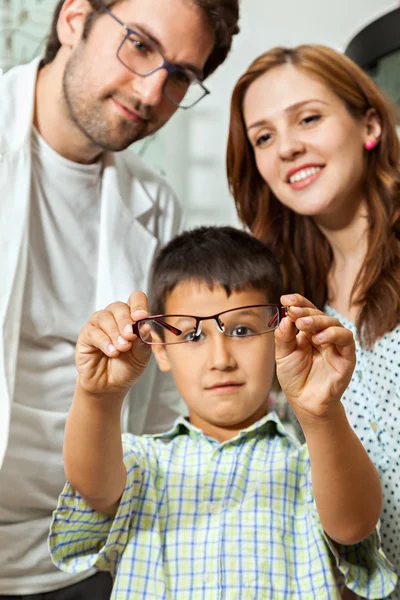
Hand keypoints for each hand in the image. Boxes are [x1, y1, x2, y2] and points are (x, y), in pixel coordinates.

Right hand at [75, 291, 151, 396]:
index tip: (141, 316)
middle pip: (119, 307)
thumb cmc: (127, 367)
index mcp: (131, 317)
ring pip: (104, 317)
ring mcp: (99, 325)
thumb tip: (145, 326)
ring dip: (115, 332)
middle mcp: (114, 317)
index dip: (138, 304)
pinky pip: (93, 332)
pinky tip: (111, 352)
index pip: (135, 299)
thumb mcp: (141, 356)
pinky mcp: (86, 336)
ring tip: (122, 348)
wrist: (111, 386)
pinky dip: (104, 342)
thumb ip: (144, 341)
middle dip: (126, 322)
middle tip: (130, 337)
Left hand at [275, 294, 355, 420]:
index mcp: (308, 333)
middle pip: (320, 315)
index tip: (285, 299)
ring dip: (319, 321)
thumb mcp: (283, 355)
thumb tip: (285, 317)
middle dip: (306, 311)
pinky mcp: (346, 358)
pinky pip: (346, 340)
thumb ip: (283, 336)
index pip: (306, 312)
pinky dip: (333, 335)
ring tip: (303, 325)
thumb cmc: (295, 378)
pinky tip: (318, 339)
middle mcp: (324, 337)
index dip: (298, 302)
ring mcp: (336, 346)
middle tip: (293, 312)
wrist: (304, 403)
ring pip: (335, 324)